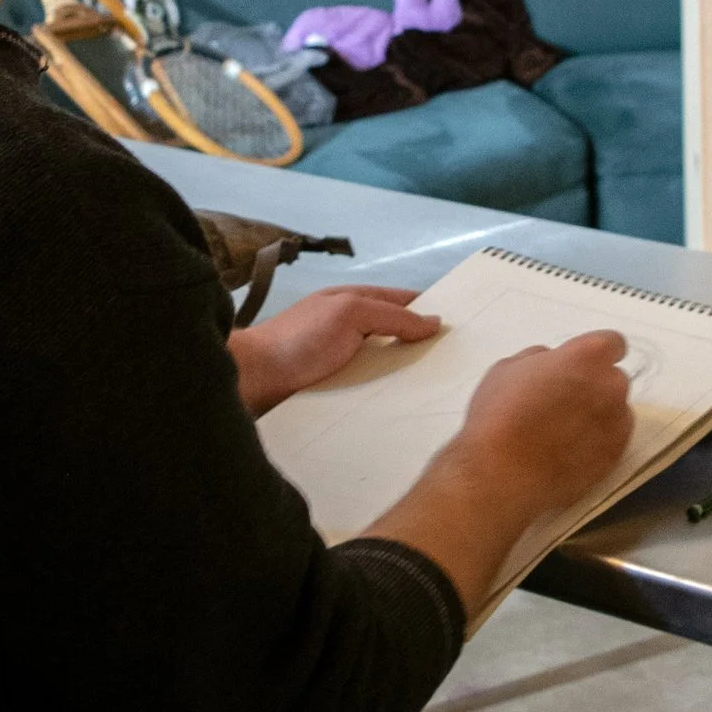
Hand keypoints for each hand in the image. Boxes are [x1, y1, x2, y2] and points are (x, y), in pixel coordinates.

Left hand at [229, 284, 437, 419]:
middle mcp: (348, 328)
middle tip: (456, 366)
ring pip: (383, 365)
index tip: (459, 328)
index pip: (401, 301)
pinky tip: (401, 410)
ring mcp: (340, 359)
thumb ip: (391, 315)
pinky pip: (368, 389)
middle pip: (394, 335)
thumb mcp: (349, 314)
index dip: (428, 310)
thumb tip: (433, 321)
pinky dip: (384, 395)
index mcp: (353, 301)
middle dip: (421, 347)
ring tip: (435, 394)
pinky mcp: (333, 388)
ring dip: (403, 377)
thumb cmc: (298, 340)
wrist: (253, 379)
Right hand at [453, 332, 635, 507]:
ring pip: (616, 411)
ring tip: (564, 431)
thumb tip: (551, 363)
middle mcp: (611, 386)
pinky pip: (613, 440)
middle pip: (613, 379)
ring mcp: (617, 423)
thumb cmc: (499, 416)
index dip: (594, 354)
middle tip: (564, 401)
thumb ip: (541, 359)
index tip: (583, 365)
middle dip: (594, 385)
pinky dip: (597, 442)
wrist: (502, 473)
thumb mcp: (508, 369)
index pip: (612, 343)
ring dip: (598, 415)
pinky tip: (569, 450)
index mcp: (588, 356)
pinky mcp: (615, 455)